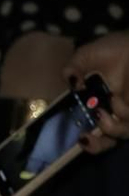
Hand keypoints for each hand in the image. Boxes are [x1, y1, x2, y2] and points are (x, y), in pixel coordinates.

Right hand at [68, 30, 128, 151]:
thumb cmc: (114, 49)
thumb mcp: (86, 56)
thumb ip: (72, 69)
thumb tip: (72, 85)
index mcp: (100, 103)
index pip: (93, 127)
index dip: (87, 137)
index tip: (77, 138)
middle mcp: (115, 111)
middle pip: (107, 139)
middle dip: (96, 146)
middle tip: (84, 140)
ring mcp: (128, 111)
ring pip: (119, 134)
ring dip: (107, 128)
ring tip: (99, 112)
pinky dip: (120, 114)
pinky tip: (114, 100)